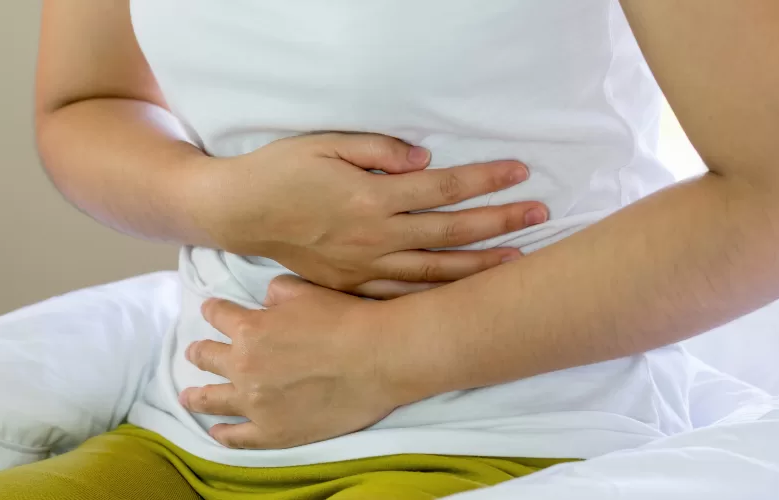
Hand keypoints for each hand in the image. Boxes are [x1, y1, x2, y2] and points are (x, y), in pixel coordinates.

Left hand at [180, 275, 409, 448]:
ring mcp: (256, 404)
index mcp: (250, 329)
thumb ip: (278, 293)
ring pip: (213, 400)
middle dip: (199, 352)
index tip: (210, 311)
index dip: (214, 311)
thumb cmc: (347, 320)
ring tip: (188, 396)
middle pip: (209, 358)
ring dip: (197, 395)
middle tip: (194, 352)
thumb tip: (267, 300)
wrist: (378, 358)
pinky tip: (216, 432)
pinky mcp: (275, 432)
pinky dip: (223, 434)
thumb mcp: (307, 291)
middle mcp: (244, 366)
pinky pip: (239, 437)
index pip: (219, 315)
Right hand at [191, 133, 548, 298]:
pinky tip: (461, 296)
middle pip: (451, 232)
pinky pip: (401, 296)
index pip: (444, 188)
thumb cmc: (281, 170)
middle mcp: (375, 236)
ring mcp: (364, 267)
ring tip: (517, 261)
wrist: (238, 211)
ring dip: (479, 266)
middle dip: (499, 222)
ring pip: (434, 271)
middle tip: (539, 214)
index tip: (520, 172)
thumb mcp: (326, 144)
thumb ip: (379, 151)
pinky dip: (435, 297)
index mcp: (372, 197)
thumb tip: (425, 161)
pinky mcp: (350, 286)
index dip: (485, 180)